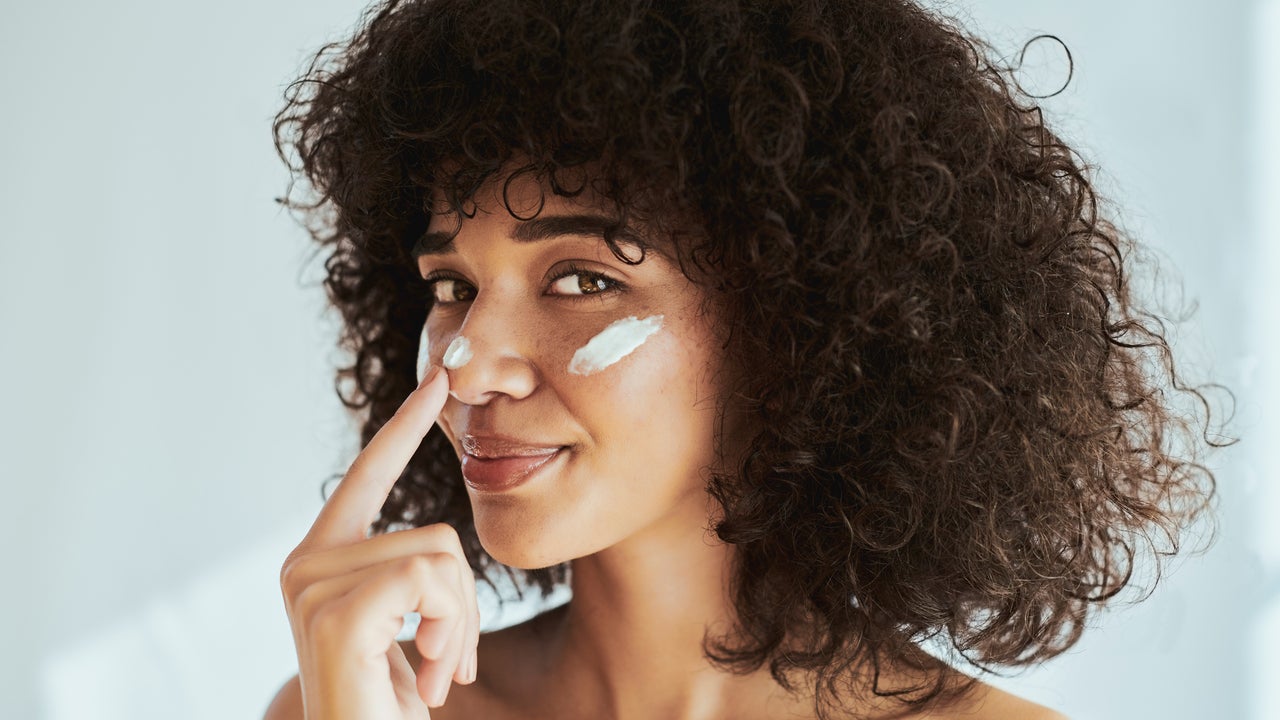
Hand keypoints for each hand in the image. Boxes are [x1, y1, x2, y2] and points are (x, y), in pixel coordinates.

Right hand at [279, 365, 477, 718]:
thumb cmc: (388, 704)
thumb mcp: (408, 627)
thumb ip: (413, 579)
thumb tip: (440, 553)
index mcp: (323, 559)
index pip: (369, 474)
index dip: (405, 426)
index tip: (438, 380)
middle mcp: (305, 564)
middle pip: (436, 533)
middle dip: (465, 603)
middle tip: (449, 662)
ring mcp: (311, 586)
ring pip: (441, 558)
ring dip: (460, 626)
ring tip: (435, 673)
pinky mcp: (334, 614)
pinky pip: (430, 583)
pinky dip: (450, 631)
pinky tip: (428, 676)